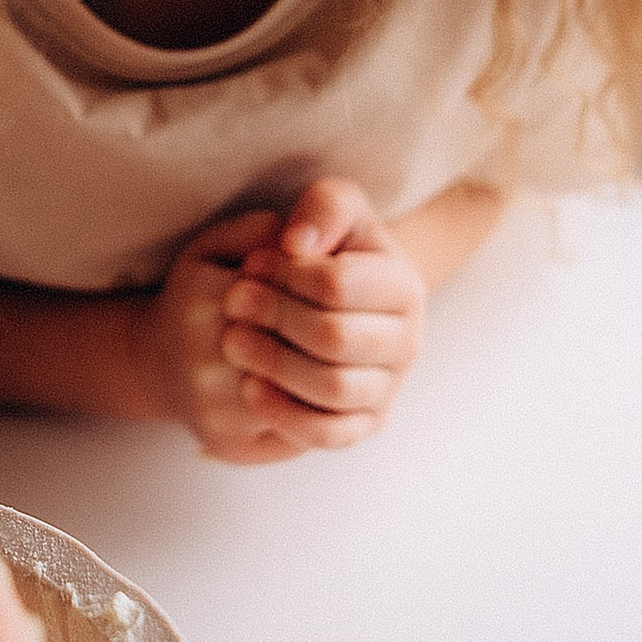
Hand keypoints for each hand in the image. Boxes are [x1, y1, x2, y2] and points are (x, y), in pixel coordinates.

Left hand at [182, 177, 427, 458]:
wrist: (323, 304)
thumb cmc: (320, 253)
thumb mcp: (329, 211)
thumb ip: (325, 207)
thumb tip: (299, 243)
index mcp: (405, 286)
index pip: (338, 284)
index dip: (286, 274)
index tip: (252, 264)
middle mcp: (408, 341)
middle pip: (334, 337)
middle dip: (274, 317)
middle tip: (233, 302)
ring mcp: (388, 387)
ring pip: (331, 389)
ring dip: (274, 364)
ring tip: (233, 341)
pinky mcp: (364, 424)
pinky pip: (329, 435)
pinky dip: (286, 414)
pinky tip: (250, 388)